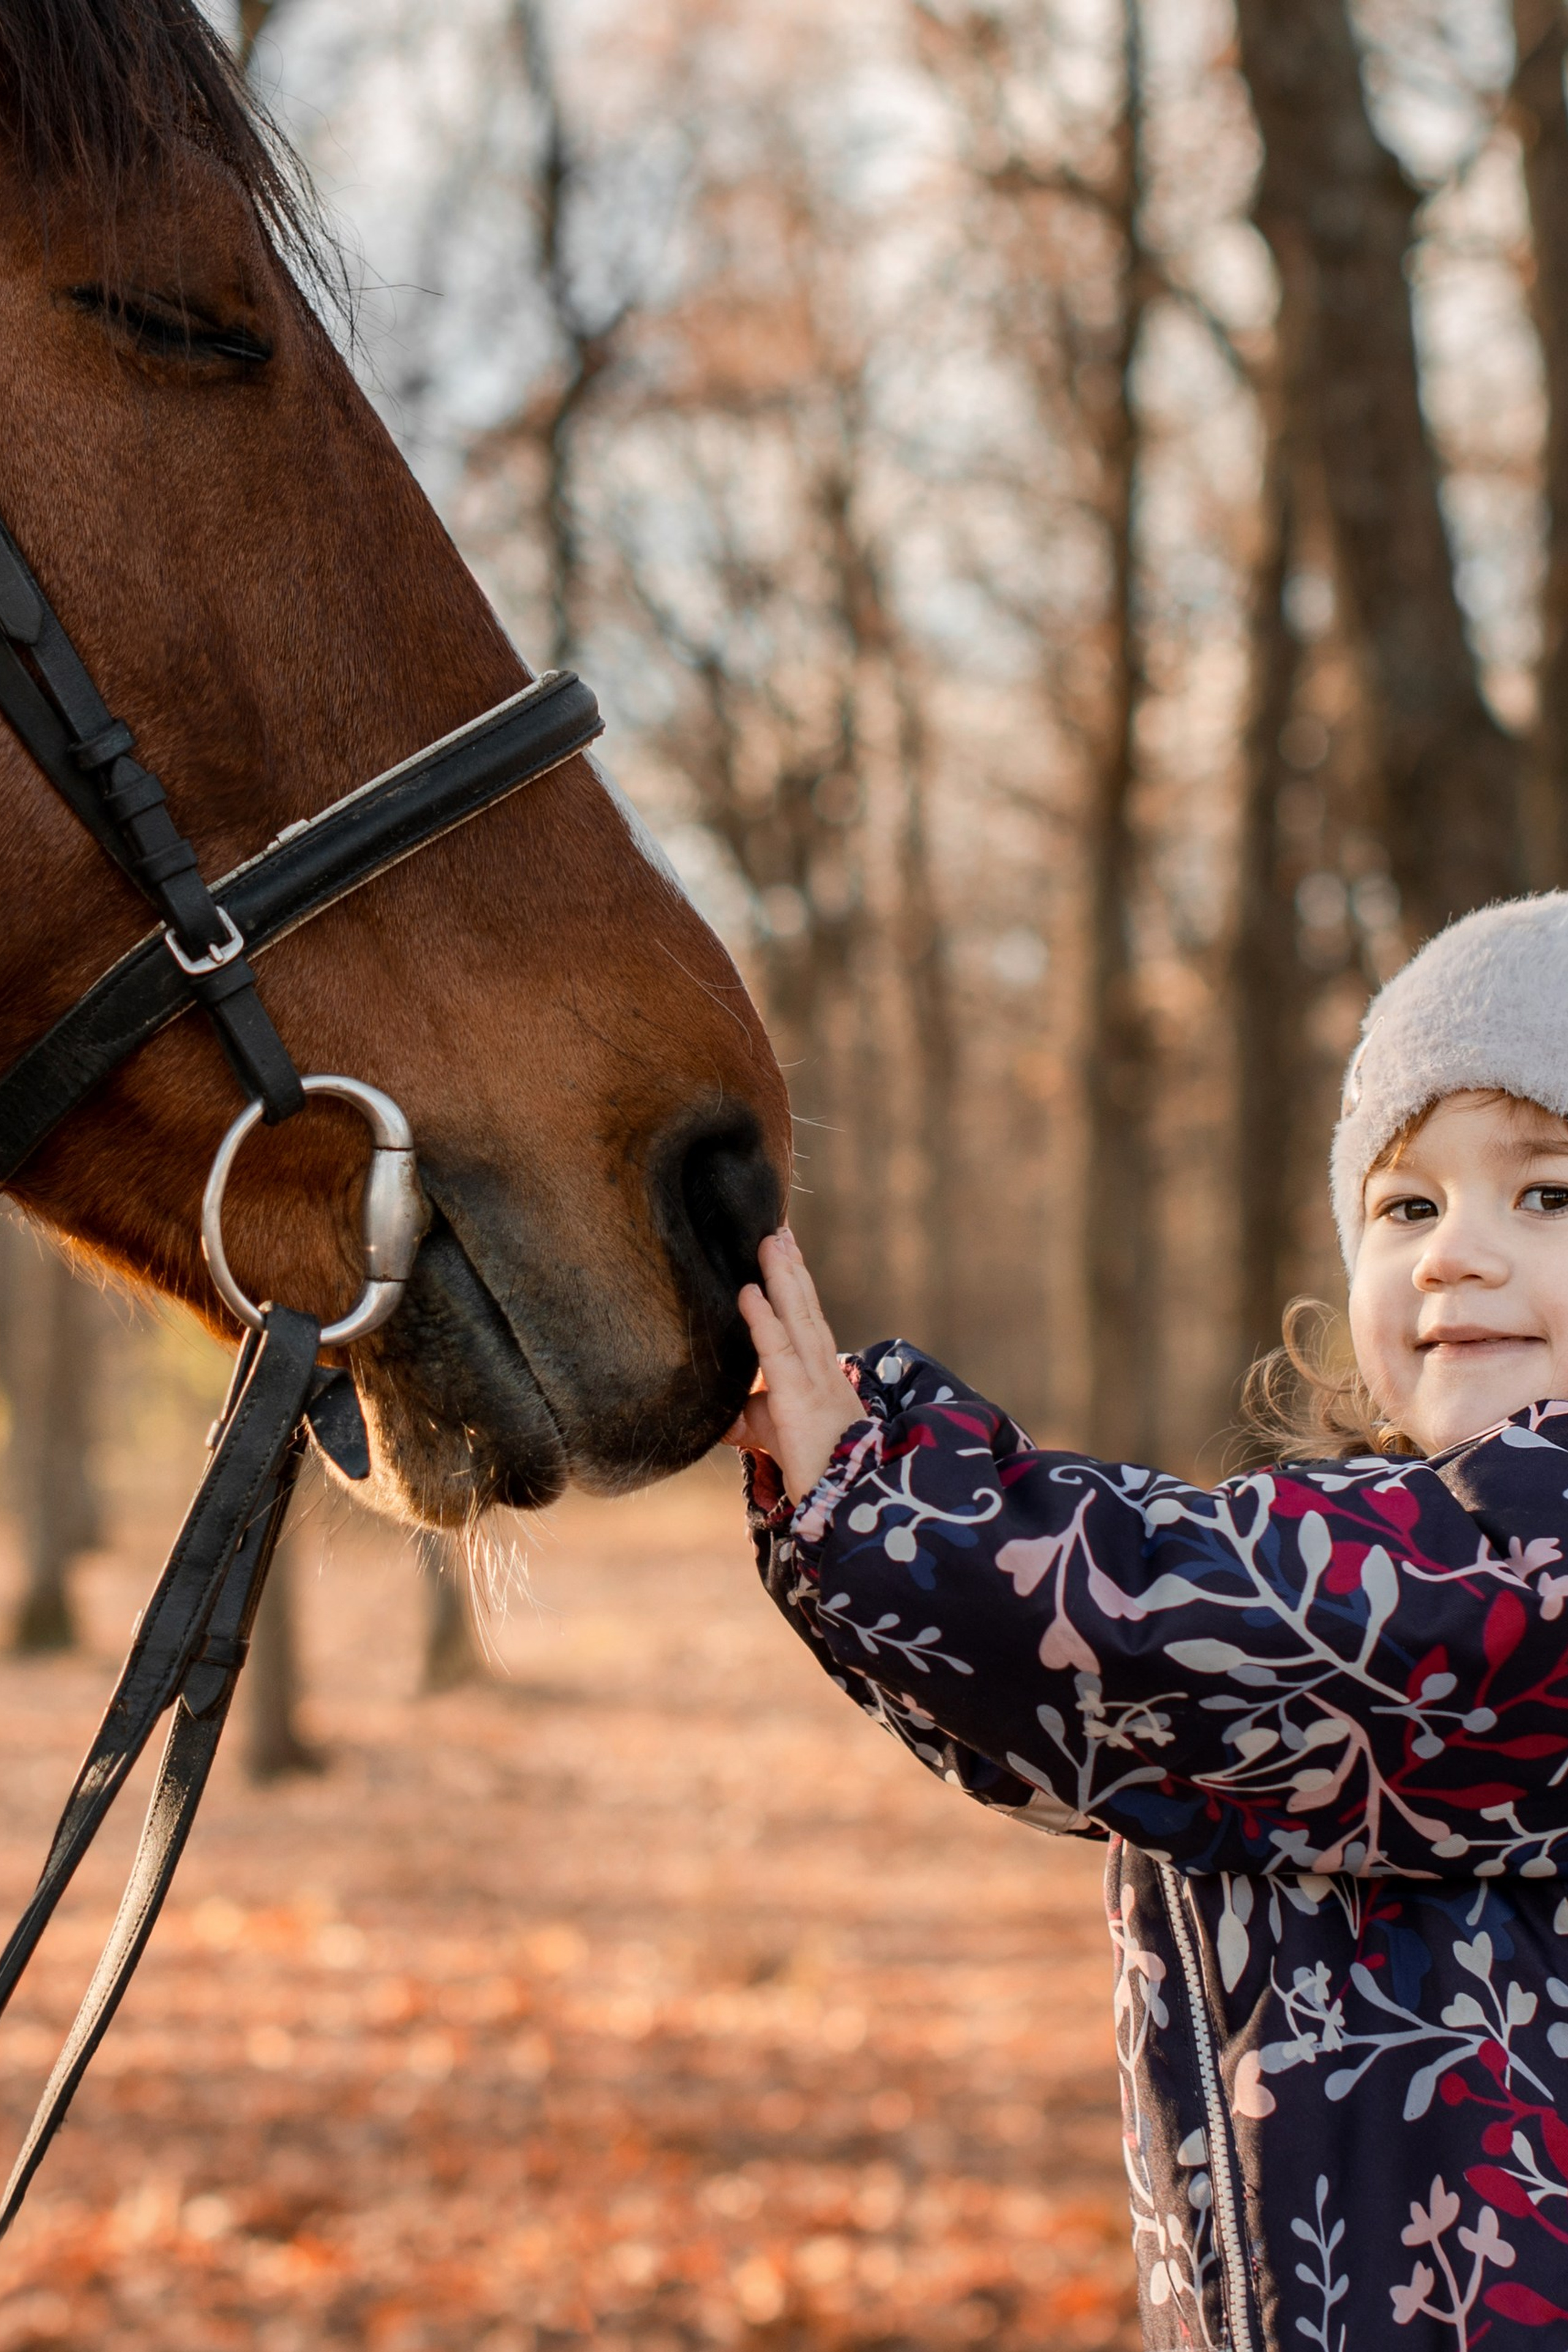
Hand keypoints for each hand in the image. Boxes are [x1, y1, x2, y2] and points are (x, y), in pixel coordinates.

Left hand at [724, 1229, 864, 1501]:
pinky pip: (777, 1351)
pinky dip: (762, 1319)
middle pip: (805, 1305)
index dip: (795, 1283)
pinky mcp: (799, 1399)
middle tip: (778, 1229)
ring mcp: (814, 1380)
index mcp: (819, 1371)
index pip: (806, 1318)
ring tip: (771, 1240)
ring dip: (783, 1276)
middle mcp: (821, 1367)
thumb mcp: (773, 1431)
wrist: (846, 1499)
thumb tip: (712, 1416)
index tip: (784, 1249)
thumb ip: (748, 1416)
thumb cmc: (814, 1465)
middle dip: (790, 1266)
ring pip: (797, 1316)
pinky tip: (748, 1292)